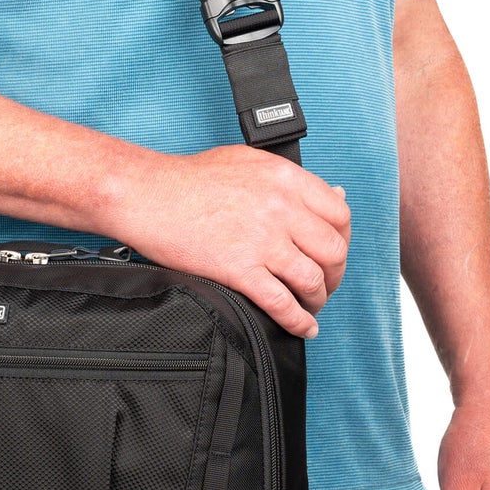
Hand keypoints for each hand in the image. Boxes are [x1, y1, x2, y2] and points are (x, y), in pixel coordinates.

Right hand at [109, 144, 350, 337]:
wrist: (147, 194)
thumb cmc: (190, 178)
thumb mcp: (249, 162)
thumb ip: (292, 181)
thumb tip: (334, 195)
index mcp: (285, 178)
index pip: (340, 214)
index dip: (343, 239)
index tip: (333, 251)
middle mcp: (280, 208)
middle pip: (333, 251)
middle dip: (334, 274)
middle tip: (324, 282)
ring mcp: (261, 240)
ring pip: (313, 280)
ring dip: (317, 299)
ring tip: (310, 305)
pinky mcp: (239, 269)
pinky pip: (282, 303)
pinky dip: (298, 321)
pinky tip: (302, 327)